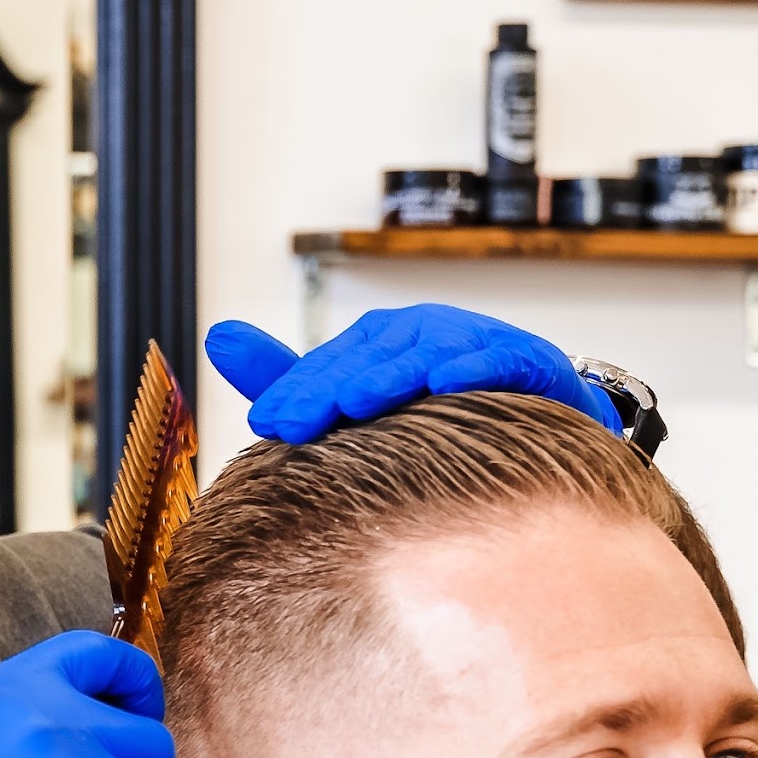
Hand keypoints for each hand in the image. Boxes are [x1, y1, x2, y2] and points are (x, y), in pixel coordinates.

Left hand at [206, 306, 619, 442]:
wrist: (541, 414)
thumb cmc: (438, 405)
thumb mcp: (362, 390)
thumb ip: (294, 376)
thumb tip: (215, 336)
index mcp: (379, 341)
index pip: (330, 365)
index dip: (297, 392)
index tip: (265, 424)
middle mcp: (422, 332)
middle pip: (370, 360)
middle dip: (329, 390)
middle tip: (293, 424)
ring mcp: (473, 342)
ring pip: (426, 357)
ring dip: (391, 376)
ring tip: (356, 402)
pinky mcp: (525, 360)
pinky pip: (498, 362)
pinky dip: (474, 370)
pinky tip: (447, 384)